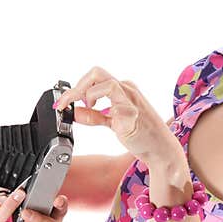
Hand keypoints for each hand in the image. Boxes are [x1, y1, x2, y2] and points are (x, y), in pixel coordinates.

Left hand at [55, 67, 181, 164]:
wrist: (160, 148)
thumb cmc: (141, 133)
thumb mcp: (111, 122)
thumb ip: (92, 116)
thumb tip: (74, 111)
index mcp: (121, 89)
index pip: (93, 77)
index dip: (74, 88)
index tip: (62, 102)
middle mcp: (126, 90)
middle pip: (96, 73)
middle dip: (77, 88)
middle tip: (68, 104)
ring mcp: (131, 101)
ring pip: (107, 84)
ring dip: (90, 96)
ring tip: (90, 109)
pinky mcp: (133, 116)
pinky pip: (117, 109)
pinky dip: (105, 114)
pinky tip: (108, 121)